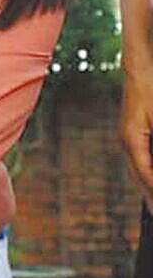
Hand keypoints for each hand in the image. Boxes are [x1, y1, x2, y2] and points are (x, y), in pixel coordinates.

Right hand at [121, 62, 152, 207]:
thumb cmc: (152, 90)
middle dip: (147, 196)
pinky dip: (144, 174)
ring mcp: (127, 136)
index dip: (152, 190)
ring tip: (151, 206)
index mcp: (132, 138)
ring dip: (144, 187)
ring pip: (135, 169)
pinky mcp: (132, 133)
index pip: (144, 172)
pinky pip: (137, 160)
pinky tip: (148, 180)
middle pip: (136, 175)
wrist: (139, 71)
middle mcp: (127, 140)